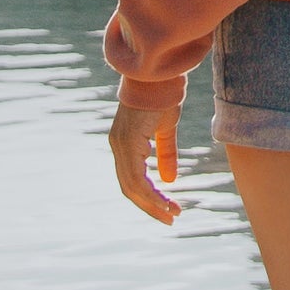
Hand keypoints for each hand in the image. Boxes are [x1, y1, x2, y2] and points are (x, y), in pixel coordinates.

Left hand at [108, 99, 181, 224]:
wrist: (160, 71)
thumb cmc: (163, 95)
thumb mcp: (166, 129)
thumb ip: (165, 153)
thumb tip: (169, 180)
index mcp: (124, 143)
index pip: (131, 179)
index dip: (148, 197)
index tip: (167, 208)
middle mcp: (118, 146)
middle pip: (129, 188)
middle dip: (150, 206)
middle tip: (170, 218)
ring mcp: (120, 144)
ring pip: (131, 186)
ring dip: (151, 204)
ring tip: (171, 214)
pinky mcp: (128, 141)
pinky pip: (136, 177)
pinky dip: (150, 193)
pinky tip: (165, 200)